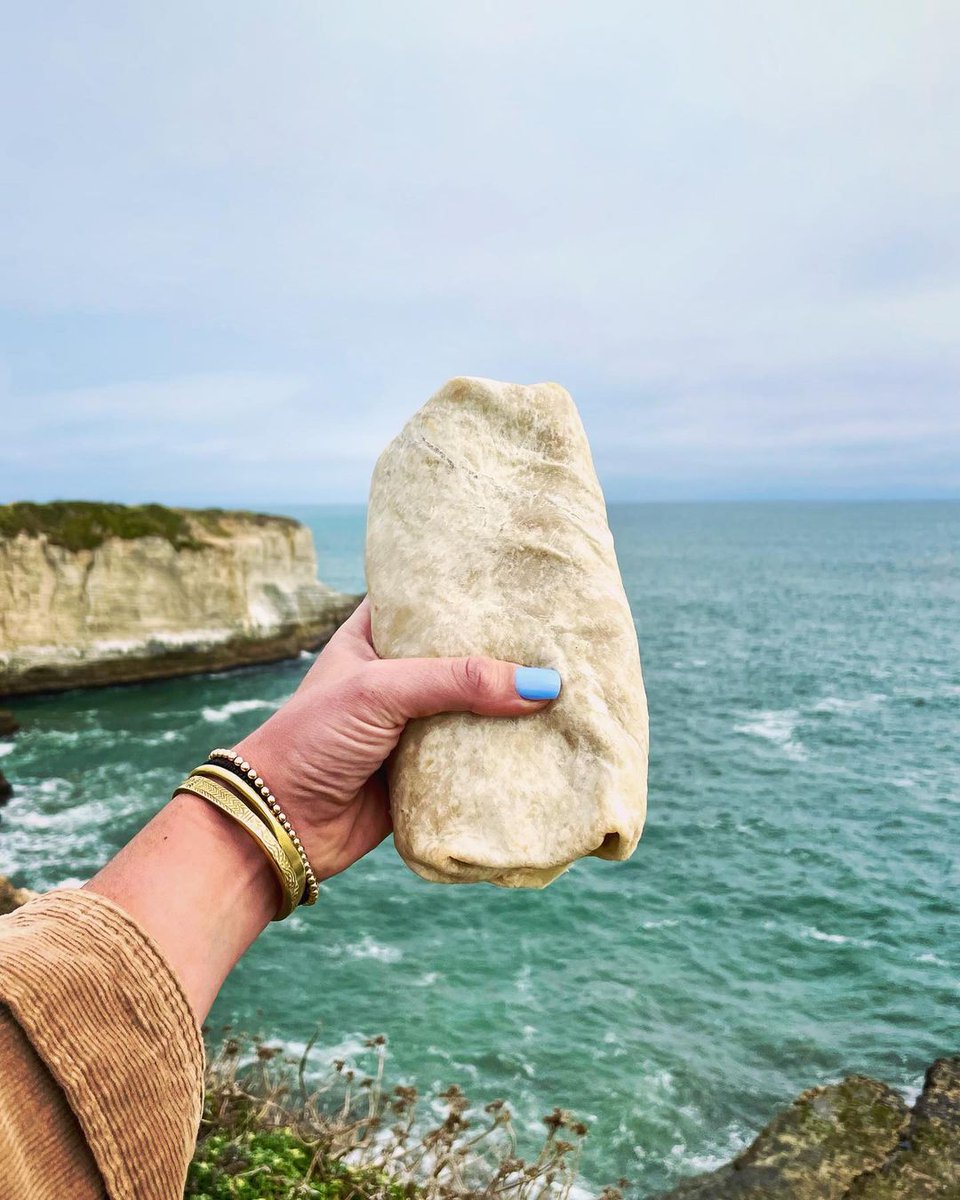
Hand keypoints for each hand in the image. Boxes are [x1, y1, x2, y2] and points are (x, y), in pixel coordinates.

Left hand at [233, 598, 560, 883]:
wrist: (280, 824)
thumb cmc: (313, 738)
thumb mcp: (383, 690)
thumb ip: (459, 681)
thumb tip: (544, 686)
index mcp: (376, 636)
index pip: (430, 598)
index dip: (474, 587)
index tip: (527, 576)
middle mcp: (400, 676)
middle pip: (466, 656)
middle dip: (509, 651)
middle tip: (566, 633)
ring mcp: (415, 725)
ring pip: (476, 709)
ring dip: (514, 705)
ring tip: (574, 684)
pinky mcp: (427, 773)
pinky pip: (476, 759)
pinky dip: (507, 754)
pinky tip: (552, 740)